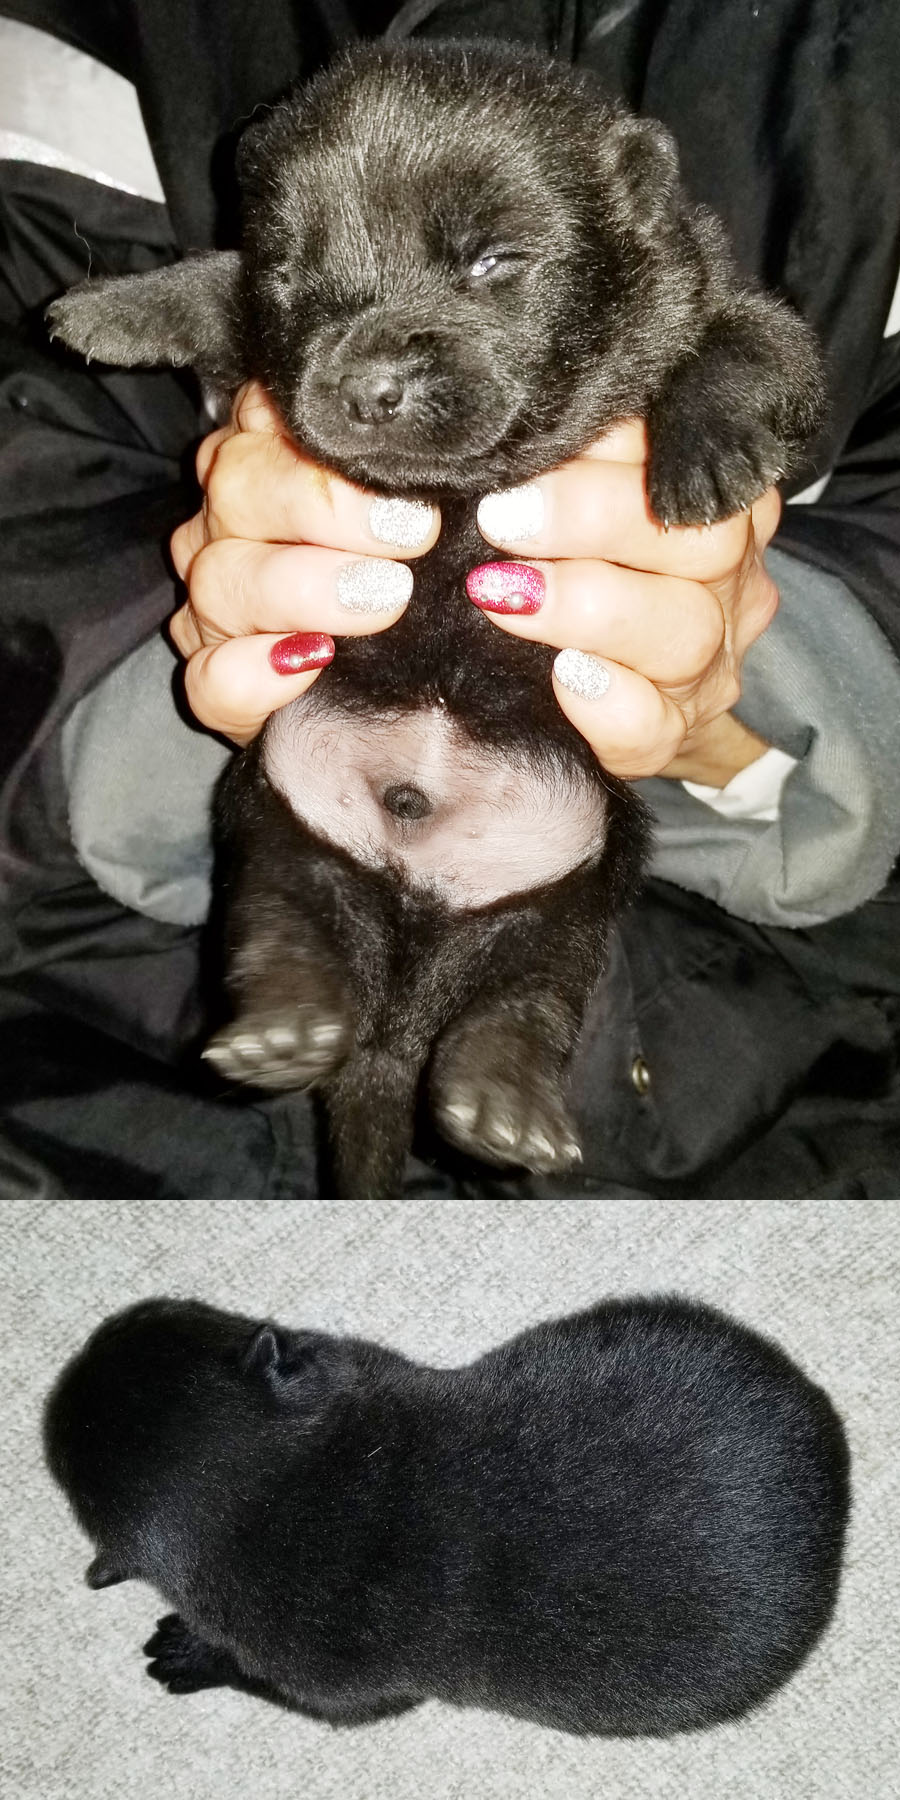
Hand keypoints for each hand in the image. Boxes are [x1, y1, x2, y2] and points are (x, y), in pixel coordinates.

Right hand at [169, 381, 439, 743]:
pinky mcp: (214, 682)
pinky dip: (253, 674)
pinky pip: (210, 677)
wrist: (407, 696)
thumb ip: (438, 473)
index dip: (337, 439)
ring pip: (224, 577)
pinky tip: (305, 666)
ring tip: (383, 600)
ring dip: (303, 588)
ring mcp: (215, 598)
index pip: (277, 412)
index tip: (413, 474)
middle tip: (410, 535)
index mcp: (278, 448)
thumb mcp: (443, 510)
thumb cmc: (430, 574)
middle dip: (324, 505)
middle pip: (241, 484)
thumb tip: (493, 465)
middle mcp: (233, 514)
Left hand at [467, 420, 781, 783]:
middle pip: (702, 539)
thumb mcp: (587, 504)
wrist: (620, 701)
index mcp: (720, 504)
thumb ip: (570, 466)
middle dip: (594, 520)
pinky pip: (652, 726)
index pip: (686, 456)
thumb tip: (494, 443)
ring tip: (504, 595)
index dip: (613, 448)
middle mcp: (729, 580)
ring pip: (684, 633)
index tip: (532, 447)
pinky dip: (607, 703)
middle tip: (503, 519)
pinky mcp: (671, 737)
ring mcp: (709, 665)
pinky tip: (562, 677)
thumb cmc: (586, 572)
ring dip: (588, 609)